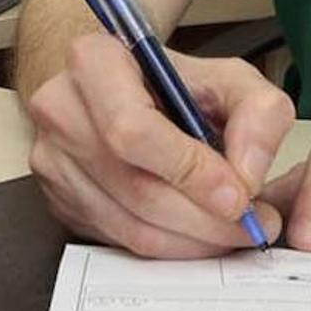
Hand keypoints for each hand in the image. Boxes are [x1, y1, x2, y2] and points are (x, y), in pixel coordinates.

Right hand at [25, 34, 293, 256]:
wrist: (119, 91)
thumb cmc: (172, 84)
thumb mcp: (228, 77)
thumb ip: (258, 113)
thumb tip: (248, 175)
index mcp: (94, 62)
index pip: (134, 130)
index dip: (189, 171)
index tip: (239, 197)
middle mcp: (60, 110)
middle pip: (133, 186)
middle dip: (202, 218)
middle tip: (252, 227)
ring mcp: (51, 161)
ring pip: (128, 224)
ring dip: (190, 241)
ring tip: (233, 234)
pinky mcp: (57, 201)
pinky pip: (118, 239)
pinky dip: (167, 247)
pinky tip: (197, 235)